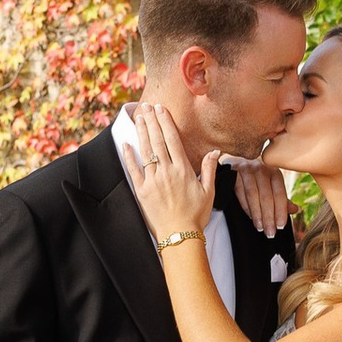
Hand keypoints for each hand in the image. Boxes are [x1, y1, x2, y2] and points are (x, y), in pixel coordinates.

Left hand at [128, 97, 216, 248]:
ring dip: (141, 132)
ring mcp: (153, 181)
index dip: (166, 122)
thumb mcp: (209, 192)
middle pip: (157, 140)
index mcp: (183, 170)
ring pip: (146, 151)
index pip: (172, 140)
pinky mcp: (142, 191)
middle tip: (147, 106)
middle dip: (151, 121)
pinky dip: (129, 156)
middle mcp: (167, 172)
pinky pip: (134, 170)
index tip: (161, 109)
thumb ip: (210, 169)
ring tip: (138, 117)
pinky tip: (126, 144)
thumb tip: (215, 152)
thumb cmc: (196, 215)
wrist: (180, 235)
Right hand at [229, 158, 292, 238]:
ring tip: (260, 228)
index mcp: (274, 171)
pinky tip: (250, 217)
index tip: (281, 226)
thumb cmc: (257, 177)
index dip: (281, 211)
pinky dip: (245, 206)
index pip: (280, 194)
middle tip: (270, 233)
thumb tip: (296, 210)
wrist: (236, 161)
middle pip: (266, 196)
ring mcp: (247, 169)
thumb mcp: (271, 184)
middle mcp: (262, 168)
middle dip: (269, 217)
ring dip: (257, 214)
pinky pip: (240, 192)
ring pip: (253, 195)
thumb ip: (282, 198)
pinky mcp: (233, 172)